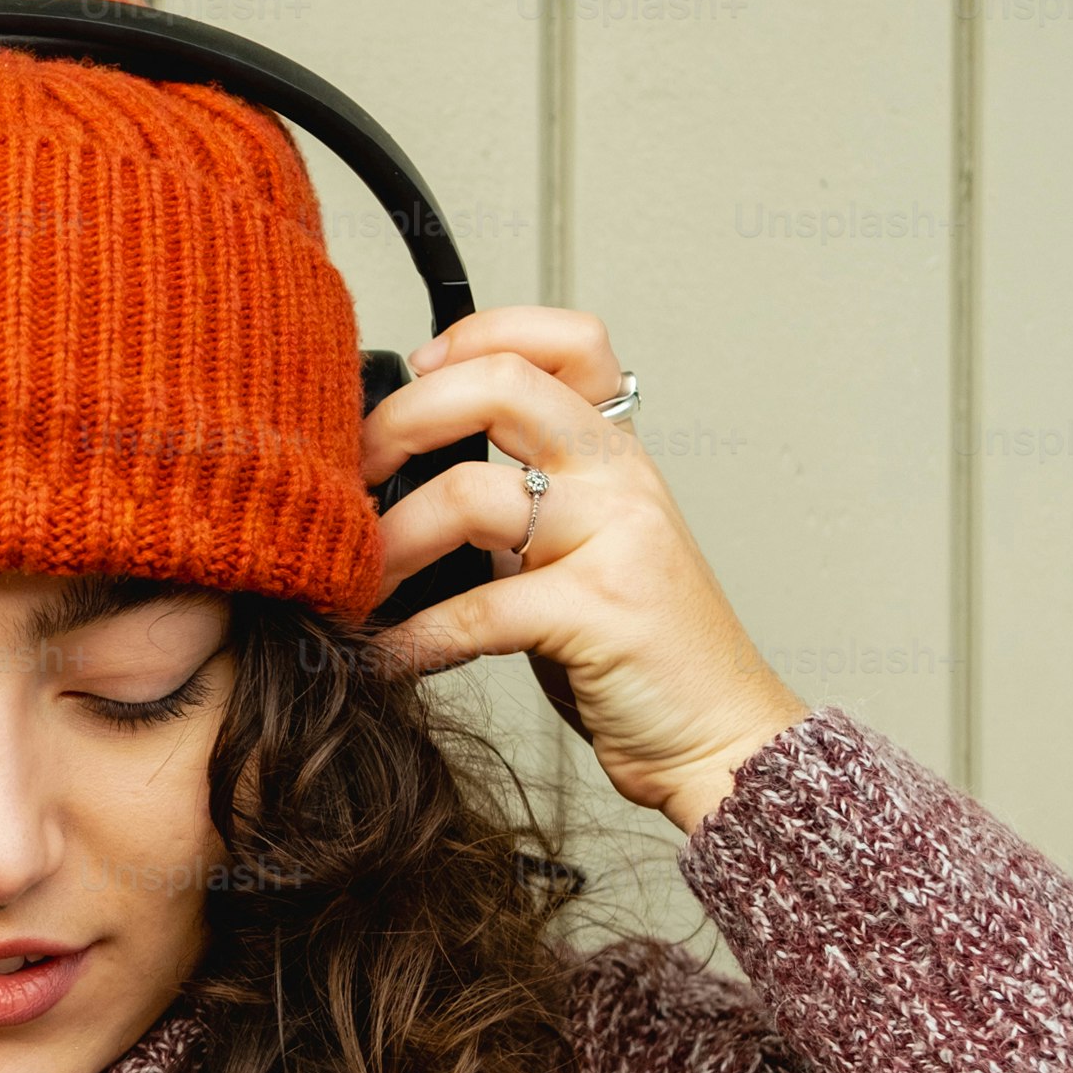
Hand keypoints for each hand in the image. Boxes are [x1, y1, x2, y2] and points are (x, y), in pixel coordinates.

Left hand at [357, 305, 810, 836]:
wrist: (720, 738)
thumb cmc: (639, 655)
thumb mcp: (582, 554)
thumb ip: (519, 512)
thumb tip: (402, 492)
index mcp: (614, 455)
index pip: (566, 339)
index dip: (479, 335)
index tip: (415, 373)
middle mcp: (619, 478)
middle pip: (500, 385)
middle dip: (401, 420)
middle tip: (352, 475)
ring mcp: (616, 539)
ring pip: (470, 492)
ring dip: (390, 542)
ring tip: (355, 585)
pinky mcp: (600, 613)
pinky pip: (475, 610)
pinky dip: (411, 637)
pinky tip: (384, 656)